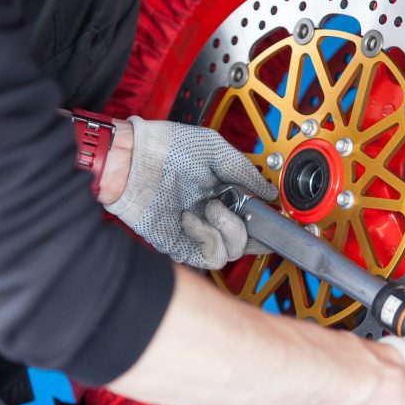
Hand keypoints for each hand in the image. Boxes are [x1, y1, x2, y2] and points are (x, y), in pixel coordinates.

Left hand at [103, 117, 276, 268]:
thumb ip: (244, 171)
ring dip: (229, 232)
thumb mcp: (215, 149)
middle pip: (246, 243)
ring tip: (212, 208)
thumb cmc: (166, 147)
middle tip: (239, 208)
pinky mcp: (178, 244)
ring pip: (230, 254)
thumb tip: (269, 191)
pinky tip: (191, 218)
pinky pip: (207, 257)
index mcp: (222, 195)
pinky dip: (206, 239)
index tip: (273, 216)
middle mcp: (211, 217)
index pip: (253, 221)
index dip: (267, 223)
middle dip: (249, 229)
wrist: (132, 158)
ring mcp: (195, 232)